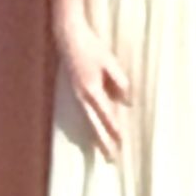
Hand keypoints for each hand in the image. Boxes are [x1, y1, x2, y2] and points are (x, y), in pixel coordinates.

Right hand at [57, 20, 129, 161]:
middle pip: (94, 124)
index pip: (105, 114)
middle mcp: (82, 96)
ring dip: (96, 138)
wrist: (68, 37)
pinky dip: (91, 126)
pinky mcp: (76, 91)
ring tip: (104, 152)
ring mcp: (77, 94)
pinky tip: (94, 132)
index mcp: (91, 89)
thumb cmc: (91, 47)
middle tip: (112, 159)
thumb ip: (120, 82)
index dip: (114, 129)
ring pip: (88, 121)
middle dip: (103, 142)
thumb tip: (127, 101)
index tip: (122, 142)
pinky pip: (85, 114)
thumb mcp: (110, 63)